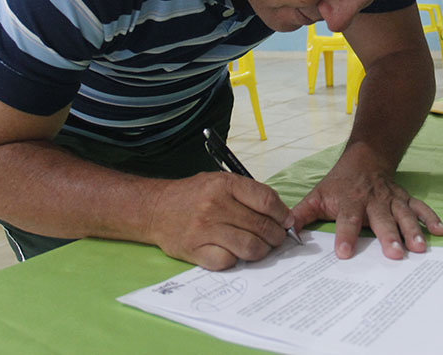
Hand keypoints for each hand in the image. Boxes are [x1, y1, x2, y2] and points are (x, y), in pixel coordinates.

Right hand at [147, 172, 293, 270]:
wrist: (156, 209)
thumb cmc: (193, 195)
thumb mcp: (220, 181)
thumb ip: (248, 194)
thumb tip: (280, 214)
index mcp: (224, 184)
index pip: (267, 201)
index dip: (282, 215)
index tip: (286, 222)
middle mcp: (215, 205)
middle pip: (261, 227)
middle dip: (276, 237)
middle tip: (278, 240)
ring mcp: (205, 229)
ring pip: (250, 247)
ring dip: (262, 252)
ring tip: (261, 249)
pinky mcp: (195, 250)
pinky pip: (227, 261)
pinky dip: (236, 260)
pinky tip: (235, 254)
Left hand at [292, 158, 442, 260]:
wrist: (364, 158)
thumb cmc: (338, 183)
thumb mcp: (317, 195)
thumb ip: (301, 214)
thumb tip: (284, 232)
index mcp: (349, 201)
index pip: (347, 219)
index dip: (345, 235)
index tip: (344, 253)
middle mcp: (372, 200)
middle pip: (380, 219)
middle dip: (388, 236)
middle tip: (394, 254)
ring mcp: (391, 199)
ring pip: (403, 214)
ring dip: (412, 230)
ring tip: (419, 247)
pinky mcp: (405, 198)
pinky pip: (420, 207)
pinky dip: (430, 218)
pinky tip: (440, 231)